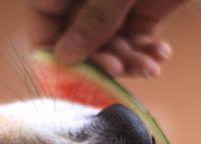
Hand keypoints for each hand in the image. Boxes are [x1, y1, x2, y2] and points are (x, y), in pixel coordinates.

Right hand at [28, 0, 186, 76]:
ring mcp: (111, 2)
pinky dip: (144, 51)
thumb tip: (65, 57)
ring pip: (107, 45)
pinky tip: (158, 55)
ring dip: (126, 60)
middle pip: (76, 41)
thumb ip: (94, 18)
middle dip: (98, 59)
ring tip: (147, 65)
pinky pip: (133, 38)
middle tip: (117, 71)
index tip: (69, 79)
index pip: (42, 25)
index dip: (51, 56)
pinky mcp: (141, 7)